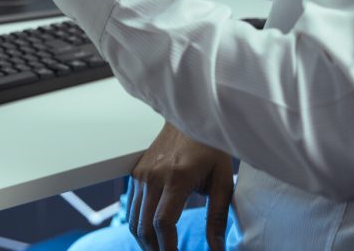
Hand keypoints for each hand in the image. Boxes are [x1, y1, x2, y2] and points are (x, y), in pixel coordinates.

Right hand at [127, 123, 232, 250]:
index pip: (163, 223)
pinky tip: (152, 233)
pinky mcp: (136, 172)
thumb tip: (217, 249)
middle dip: (154, 250)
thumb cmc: (209, 147)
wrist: (189, 117)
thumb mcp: (222, 181)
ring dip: (144, 241)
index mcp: (176, 178)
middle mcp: (153, 176)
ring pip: (133, 218)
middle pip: (143, 226)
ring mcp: (141, 173)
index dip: (168, 249)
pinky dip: (139, 224)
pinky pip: (131, 206)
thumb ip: (218, 217)